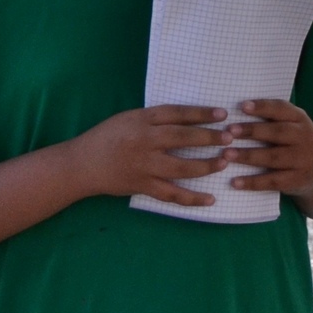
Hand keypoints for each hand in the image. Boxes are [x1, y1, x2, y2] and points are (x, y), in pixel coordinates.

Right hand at [63, 105, 233, 207]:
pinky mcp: (143, 186)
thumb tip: (190, 119)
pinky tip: (210, 199)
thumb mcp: (129, 118)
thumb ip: (156, 118)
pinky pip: (171, 194)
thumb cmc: (108, 137)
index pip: (177, 114)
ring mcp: (144, 166)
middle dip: (210, 138)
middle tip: (231, 138)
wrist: (81, 164)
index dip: (201, 113)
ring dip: (207, 165)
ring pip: (182, 167)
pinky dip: (192, 198)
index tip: (222, 114)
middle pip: (183, 138)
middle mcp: (144, 141)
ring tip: (224, 162)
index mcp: (141, 120)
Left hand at [228, 99, 312, 194]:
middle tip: (230, 131)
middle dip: (253, 131)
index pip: (282, 109)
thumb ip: (268, 119)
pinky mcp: (298, 180)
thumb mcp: (287, 126)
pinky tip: (234, 182)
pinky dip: (252, 182)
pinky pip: (272, 181)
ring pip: (273, 157)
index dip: (263, 107)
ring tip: (226, 154)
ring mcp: (303, 160)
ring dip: (248, 156)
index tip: (242, 106)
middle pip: (278, 132)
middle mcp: (305, 137)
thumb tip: (233, 112)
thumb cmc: (289, 143)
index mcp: (300, 119)